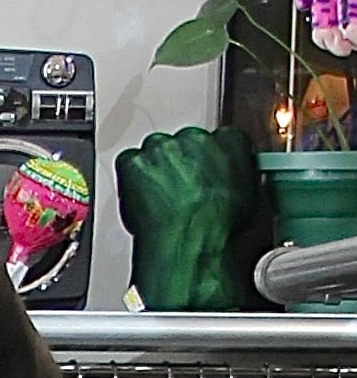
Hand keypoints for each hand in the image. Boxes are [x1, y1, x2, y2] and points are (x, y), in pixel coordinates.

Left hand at [115, 125, 259, 311]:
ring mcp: (163, 148)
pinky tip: (139, 199)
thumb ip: (237, 178)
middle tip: (176, 193)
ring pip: (154, 152)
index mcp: (229, 141)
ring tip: (157, 200)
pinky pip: (128, 163)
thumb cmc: (219, 226)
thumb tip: (229, 183)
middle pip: (182, 145)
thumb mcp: (249, 198)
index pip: (217, 140)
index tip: (201, 175)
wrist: (191, 239)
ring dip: (154, 171)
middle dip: (178, 166)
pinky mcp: (136, 163)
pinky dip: (129, 179)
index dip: (206, 162)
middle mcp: (195, 138)